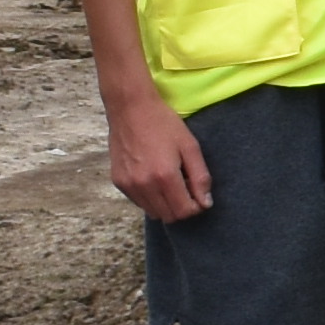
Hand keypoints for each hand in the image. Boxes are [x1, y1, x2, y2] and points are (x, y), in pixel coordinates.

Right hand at [103, 89, 212, 221]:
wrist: (130, 108)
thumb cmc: (163, 123)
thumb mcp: (190, 146)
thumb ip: (200, 177)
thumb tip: (206, 203)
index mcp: (164, 176)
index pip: (183, 212)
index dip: (195, 207)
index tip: (198, 194)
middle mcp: (144, 185)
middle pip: (168, 216)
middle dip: (181, 207)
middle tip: (185, 187)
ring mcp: (128, 185)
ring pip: (152, 212)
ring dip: (165, 204)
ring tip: (169, 182)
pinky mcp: (118, 181)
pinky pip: (139, 202)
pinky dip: (150, 197)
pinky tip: (153, 178)